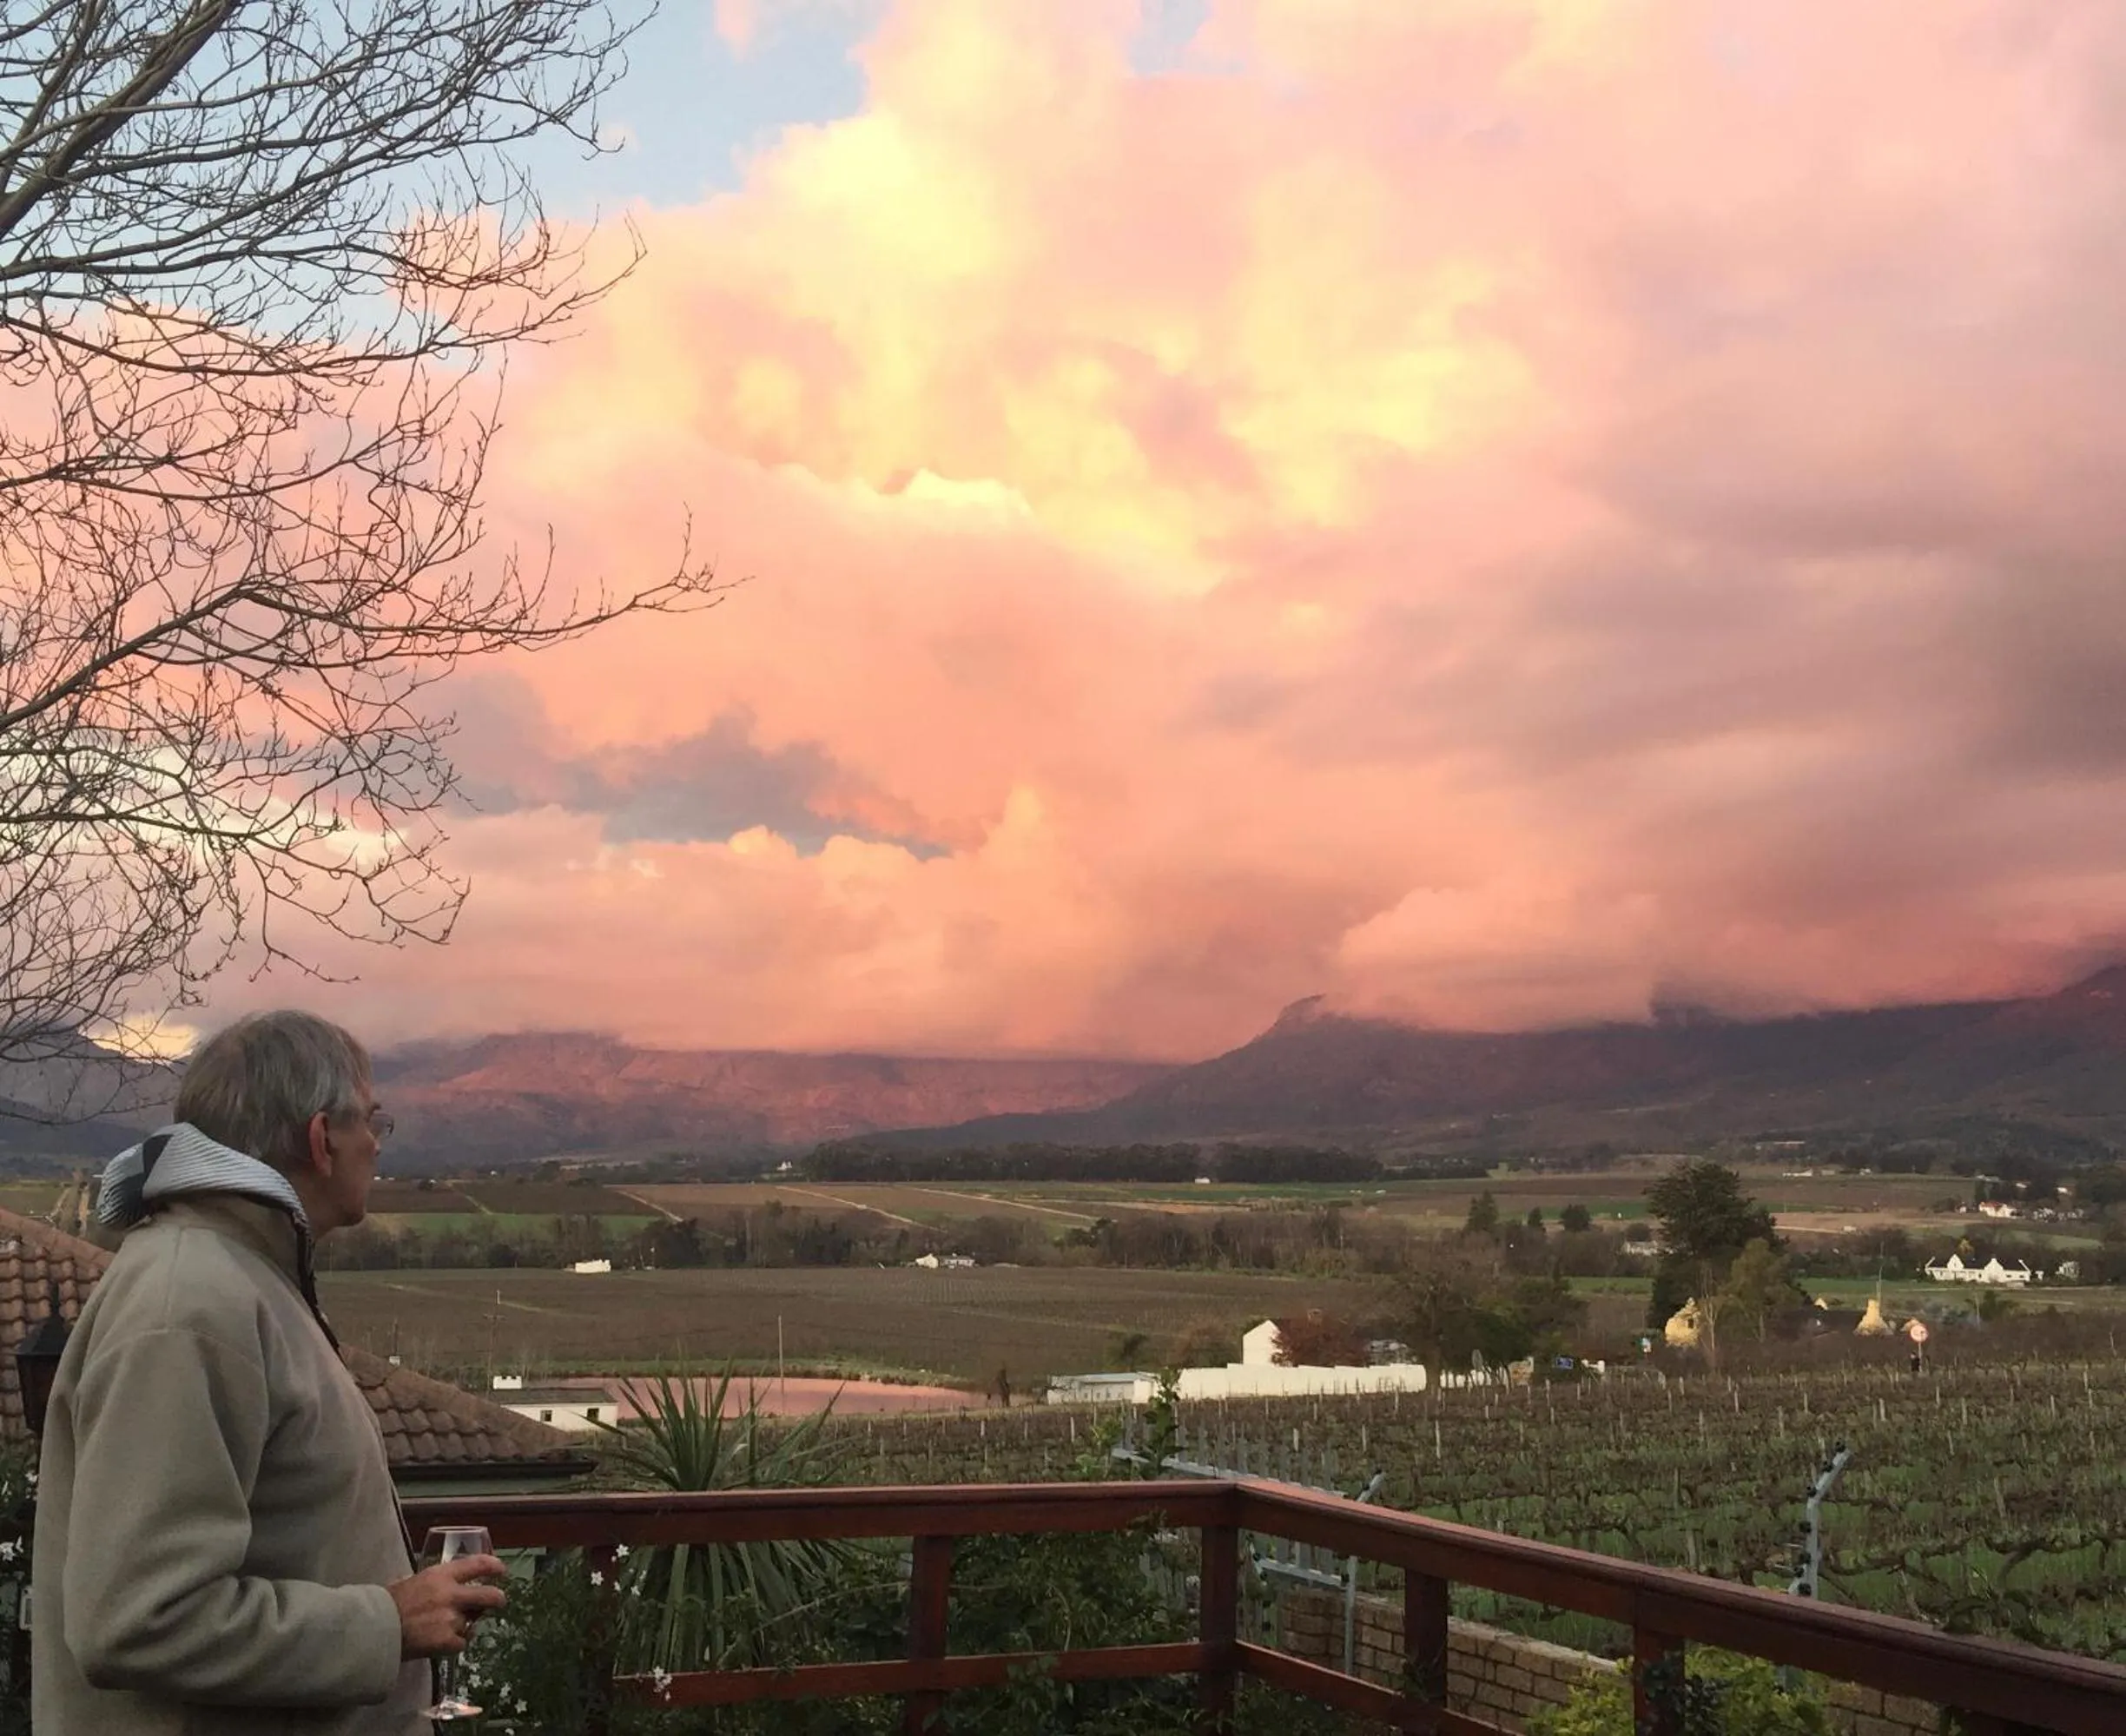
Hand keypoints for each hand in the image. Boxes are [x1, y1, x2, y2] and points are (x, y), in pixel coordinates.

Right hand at [389, 1555, 508, 1658]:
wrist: (376, 1630)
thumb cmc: (387, 1603)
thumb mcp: (411, 1581)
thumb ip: (431, 1583)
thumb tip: (437, 1584)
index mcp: (441, 1575)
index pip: (477, 1564)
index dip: (493, 1566)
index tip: (501, 1570)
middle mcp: (451, 1594)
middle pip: (489, 1595)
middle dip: (498, 1599)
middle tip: (499, 1601)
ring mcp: (451, 1619)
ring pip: (472, 1623)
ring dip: (464, 1626)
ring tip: (445, 1629)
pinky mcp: (447, 1641)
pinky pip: (461, 1643)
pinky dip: (455, 1644)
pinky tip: (441, 1643)